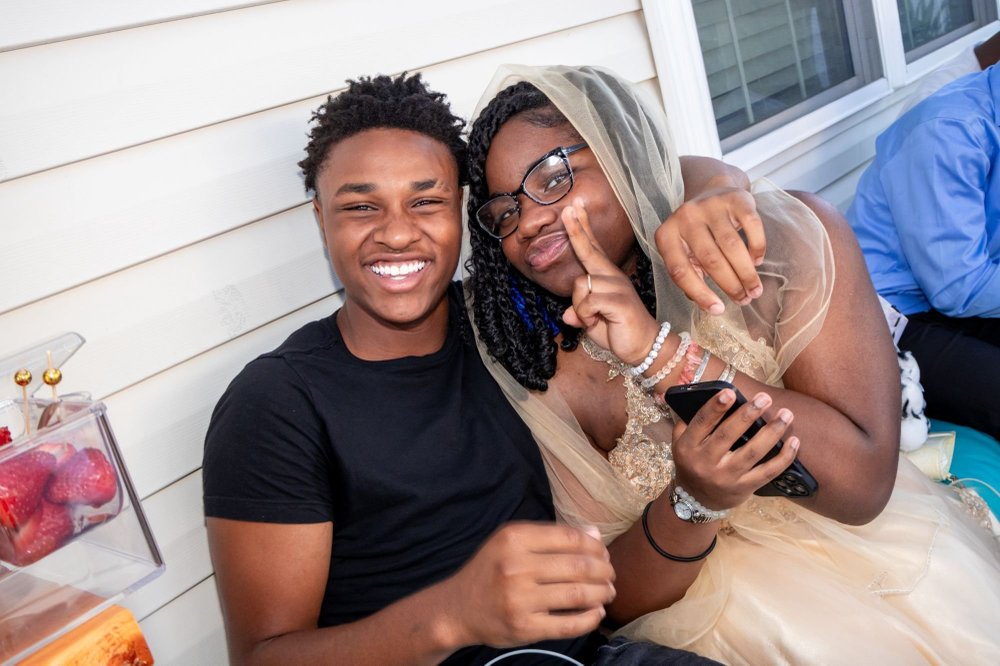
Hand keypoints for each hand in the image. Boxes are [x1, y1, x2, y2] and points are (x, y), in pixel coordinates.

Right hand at [441, 522, 614, 648]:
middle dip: (604, 571)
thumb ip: (551, 536)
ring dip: (602, 593)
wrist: (458, 608)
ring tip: (607, 593)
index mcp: (514, 539)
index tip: (603, 553)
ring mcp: (520, 600)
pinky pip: (569, 624)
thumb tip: (594, 533)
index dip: (595, 546)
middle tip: (610, 575)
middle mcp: (516, 567)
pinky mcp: (525, 628)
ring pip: (579, 594)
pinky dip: (590, 618)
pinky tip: (596, 612)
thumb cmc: (491, 570)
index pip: (570, 538)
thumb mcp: (511, 542)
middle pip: (579, 566)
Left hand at [560, 199, 661, 365]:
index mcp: (606, 277)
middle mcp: (612, 277)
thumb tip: (567, 315)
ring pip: (581, 285)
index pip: (592, 247)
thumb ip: (578, 312)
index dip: (583, 227)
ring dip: (580, 306)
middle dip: (576, 229)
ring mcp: (617, 287)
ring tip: (593, 319)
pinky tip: (597, 322)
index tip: (574, 208)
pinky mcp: (619, 300)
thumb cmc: (617, 331)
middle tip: (566, 209)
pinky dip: (586, 316)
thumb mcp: (591, 320)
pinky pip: (588, 302)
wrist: (643, 348)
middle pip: (589, 249)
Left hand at [654, 187, 764, 314]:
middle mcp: (685, 217)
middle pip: (710, 260)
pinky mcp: (735, 198)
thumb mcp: (684, 251)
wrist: (712, 190)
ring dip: (746, 273)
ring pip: (731, 247)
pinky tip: (757, 261)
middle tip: (744, 301)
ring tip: (754, 290)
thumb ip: (689, 275)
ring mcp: (710, 205)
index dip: (700, 294)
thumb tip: (709, 305)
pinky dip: (757, 248)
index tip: (719, 310)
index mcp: (666, 235)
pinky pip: (751, 226)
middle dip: (730, 285)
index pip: (680, 271)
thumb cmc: (697, 233)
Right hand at [670, 388, 797, 509]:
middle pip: (728, 435)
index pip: (701, 423)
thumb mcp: (680, 442)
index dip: (715, 407)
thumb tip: (708, 394)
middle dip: (748, 415)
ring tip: (786, 415)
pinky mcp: (744, 488)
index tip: (730, 392)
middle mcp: (705, 463)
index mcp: (688, 447)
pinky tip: (794, 442)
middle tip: (764, 398)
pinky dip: (783, 458)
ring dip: (771, 432)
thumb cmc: (691, 461)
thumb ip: (689, 421)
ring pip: (752, 453)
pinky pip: (767, 472)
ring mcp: (726, 477)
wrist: (696, 499)